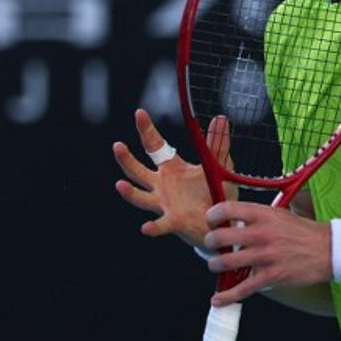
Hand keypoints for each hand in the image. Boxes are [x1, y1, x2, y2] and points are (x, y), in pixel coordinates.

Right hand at [112, 109, 235, 247]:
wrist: (222, 220)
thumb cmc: (216, 191)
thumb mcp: (218, 166)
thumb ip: (217, 145)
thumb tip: (220, 118)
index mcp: (172, 168)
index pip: (155, 146)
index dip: (147, 129)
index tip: (139, 113)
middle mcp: (162, 185)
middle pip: (137, 171)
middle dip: (126, 159)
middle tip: (117, 146)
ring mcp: (165, 204)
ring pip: (140, 197)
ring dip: (129, 193)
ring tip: (119, 185)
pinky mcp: (174, 222)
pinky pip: (160, 225)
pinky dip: (153, 227)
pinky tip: (145, 227)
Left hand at [203, 201, 331, 305]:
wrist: (328, 250)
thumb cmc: (303, 232)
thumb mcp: (279, 214)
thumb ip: (256, 217)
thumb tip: (233, 221)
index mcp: (263, 215)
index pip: (226, 209)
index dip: (212, 216)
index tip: (211, 221)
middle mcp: (261, 234)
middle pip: (219, 237)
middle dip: (210, 243)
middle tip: (213, 245)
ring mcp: (265, 256)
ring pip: (224, 263)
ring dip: (216, 266)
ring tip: (218, 265)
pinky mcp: (271, 276)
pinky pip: (242, 289)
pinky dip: (226, 296)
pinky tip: (218, 299)